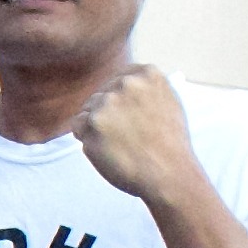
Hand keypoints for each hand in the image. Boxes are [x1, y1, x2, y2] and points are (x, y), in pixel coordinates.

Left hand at [70, 63, 204, 209]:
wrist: (169, 174)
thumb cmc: (169, 145)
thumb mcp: (168, 103)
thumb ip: (146, 88)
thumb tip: (124, 80)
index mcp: (148, 74)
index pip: (118, 80)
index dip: (121, 102)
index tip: (131, 118)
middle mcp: (127, 83)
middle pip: (101, 94)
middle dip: (108, 114)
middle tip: (128, 136)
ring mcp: (108, 102)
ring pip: (88, 110)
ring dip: (97, 127)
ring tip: (122, 144)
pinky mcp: (93, 123)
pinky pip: (78, 126)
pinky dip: (87, 139)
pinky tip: (108, 149)